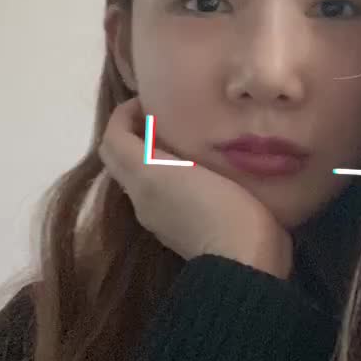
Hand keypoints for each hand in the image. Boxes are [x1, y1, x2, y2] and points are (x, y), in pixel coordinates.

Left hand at [98, 98, 292, 277]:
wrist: (247, 263)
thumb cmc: (213, 209)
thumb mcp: (164, 173)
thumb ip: (140, 148)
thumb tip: (140, 121)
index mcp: (140, 184)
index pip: (113, 141)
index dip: (123, 113)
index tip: (150, 97)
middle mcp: (145, 203)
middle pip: (129, 159)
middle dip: (140, 131)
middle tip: (170, 111)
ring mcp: (169, 221)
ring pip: (151, 176)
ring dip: (161, 153)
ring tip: (192, 133)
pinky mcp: (192, 232)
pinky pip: (175, 193)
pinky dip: (179, 174)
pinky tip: (209, 166)